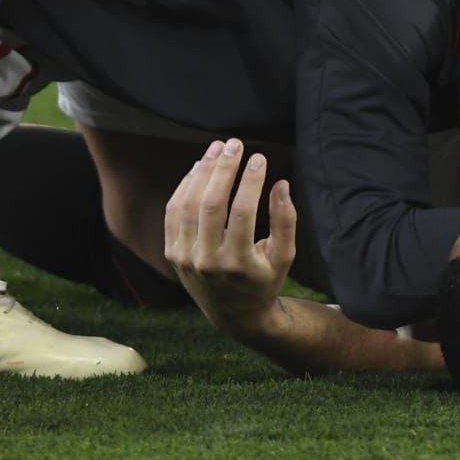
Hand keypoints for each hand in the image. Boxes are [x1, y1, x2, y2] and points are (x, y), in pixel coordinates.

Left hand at [162, 138, 297, 334]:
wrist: (234, 315)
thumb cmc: (265, 280)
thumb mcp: (285, 257)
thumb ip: (286, 221)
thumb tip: (281, 184)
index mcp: (238, 264)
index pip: (242, 212)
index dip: (251, 181)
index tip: (260, 157)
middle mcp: (207, 262)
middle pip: (211, 204)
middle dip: (223, 169)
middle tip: (235, 144)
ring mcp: (185, 258)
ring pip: (188, 204)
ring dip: (202, 172)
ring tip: (217, 149)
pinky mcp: (172, 253)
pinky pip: (173, 212)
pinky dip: (184, 186)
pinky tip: (199, 167)